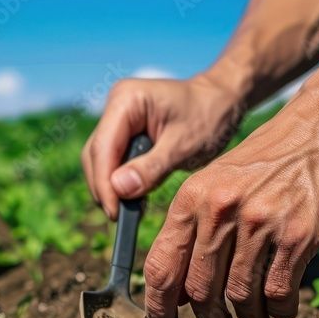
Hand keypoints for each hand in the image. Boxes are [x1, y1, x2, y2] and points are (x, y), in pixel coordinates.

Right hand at [82, 75, 242, 218]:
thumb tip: (119, 189)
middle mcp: (116, 106)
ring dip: (111, 187)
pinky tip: (134, 200)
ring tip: (128, 212)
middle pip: (96, 155)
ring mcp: (118, 119)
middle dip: (105, 187)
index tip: (114, 213)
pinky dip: (121, 181)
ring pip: (101, 160)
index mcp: (126, 99)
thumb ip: (151, 167)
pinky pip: (114, 161)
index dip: (104, 183)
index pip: (103, 147)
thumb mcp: (184, 145)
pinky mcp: (124, 133)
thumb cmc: (208, 116)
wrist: (222, 101)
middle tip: (120, 218)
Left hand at [143, 111, 318, 317]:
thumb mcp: (216, 183)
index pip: (162, 266)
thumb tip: (178, 291)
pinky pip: (278, 293)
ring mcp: (259, 224)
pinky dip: (279, 311)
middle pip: (200, 290)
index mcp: (191, 198)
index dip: (158, 307)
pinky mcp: (296, 236)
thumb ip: (193, 230)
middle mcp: (220, 210)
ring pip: (239, 296)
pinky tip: (281, 309)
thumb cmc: (266, 163)